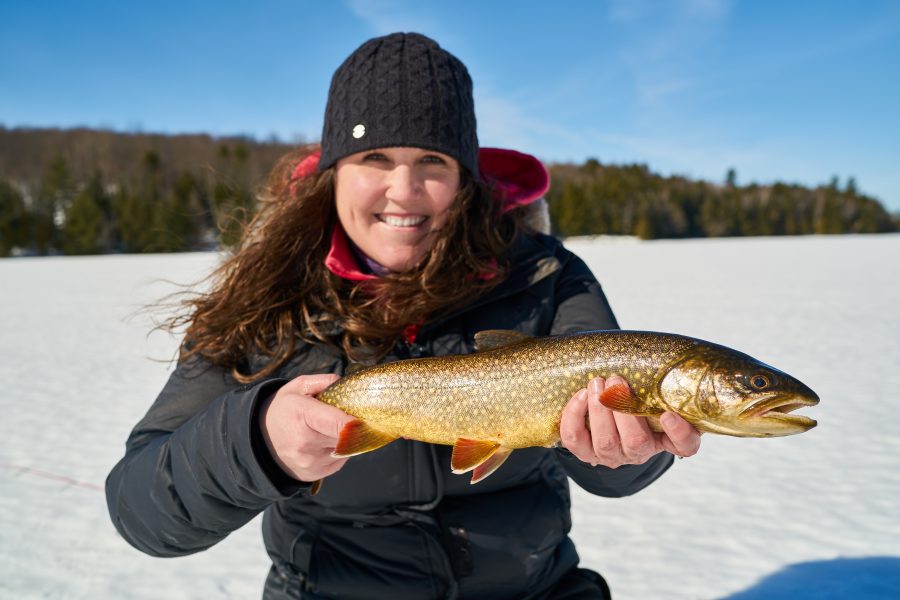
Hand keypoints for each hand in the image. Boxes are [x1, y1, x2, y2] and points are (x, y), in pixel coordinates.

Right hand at [258, 373, 354, 482]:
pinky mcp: (315, 474)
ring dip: (346, 438)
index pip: (341, 424)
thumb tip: (346, 384)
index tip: (366, 415)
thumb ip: (324, 382)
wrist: (260, 441)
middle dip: (353, 426)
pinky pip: (340, 459)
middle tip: (349, 416)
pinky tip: (325, 441)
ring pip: (346, 449)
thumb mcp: (297, 387)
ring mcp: (311, 462)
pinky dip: (339, 449)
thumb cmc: (283, 410)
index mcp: (302, 416)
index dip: (358, 421)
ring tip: (330, 428)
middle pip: (348, 436)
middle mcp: (306, 443)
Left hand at [559, 375, 700, 467]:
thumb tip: (656, 354)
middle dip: (623, 410)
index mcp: (664, 438)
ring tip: (597, 382)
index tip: (668, 415)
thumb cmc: (632, 397)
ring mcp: (611, 455)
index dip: (679, 434)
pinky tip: (582, 394)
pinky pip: (575, 439)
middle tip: (616, 380)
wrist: (602, 411)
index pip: (685, 446)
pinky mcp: (585, 452)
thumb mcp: (649, 392)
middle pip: (636, 442)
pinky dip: (575, 415)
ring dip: (599, 409)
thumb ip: (657, 382)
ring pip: (605, 442)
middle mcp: (639, 452)